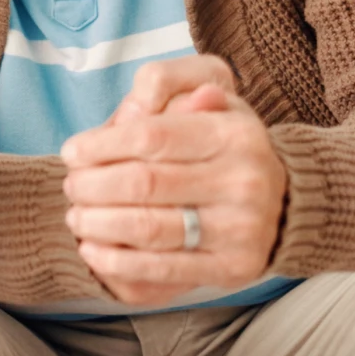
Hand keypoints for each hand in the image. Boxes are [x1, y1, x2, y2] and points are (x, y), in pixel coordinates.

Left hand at [60, 55, 286, 306]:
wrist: (284, 199)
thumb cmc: (222, 141)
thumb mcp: (207, 94)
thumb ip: (168, 86)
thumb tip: (140, 100)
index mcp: (234, 134)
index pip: (150, 137)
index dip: (99, 146)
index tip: (71, 152)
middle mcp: (245, 181)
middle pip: (143, 184)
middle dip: (92, 186)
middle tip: (70, 185)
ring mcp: (242, 229)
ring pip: (149, 229)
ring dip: (97, 224)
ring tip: (75, 217)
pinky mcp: (234, 268)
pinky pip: (164, 269)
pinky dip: (118, 262)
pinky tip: (92, 250)